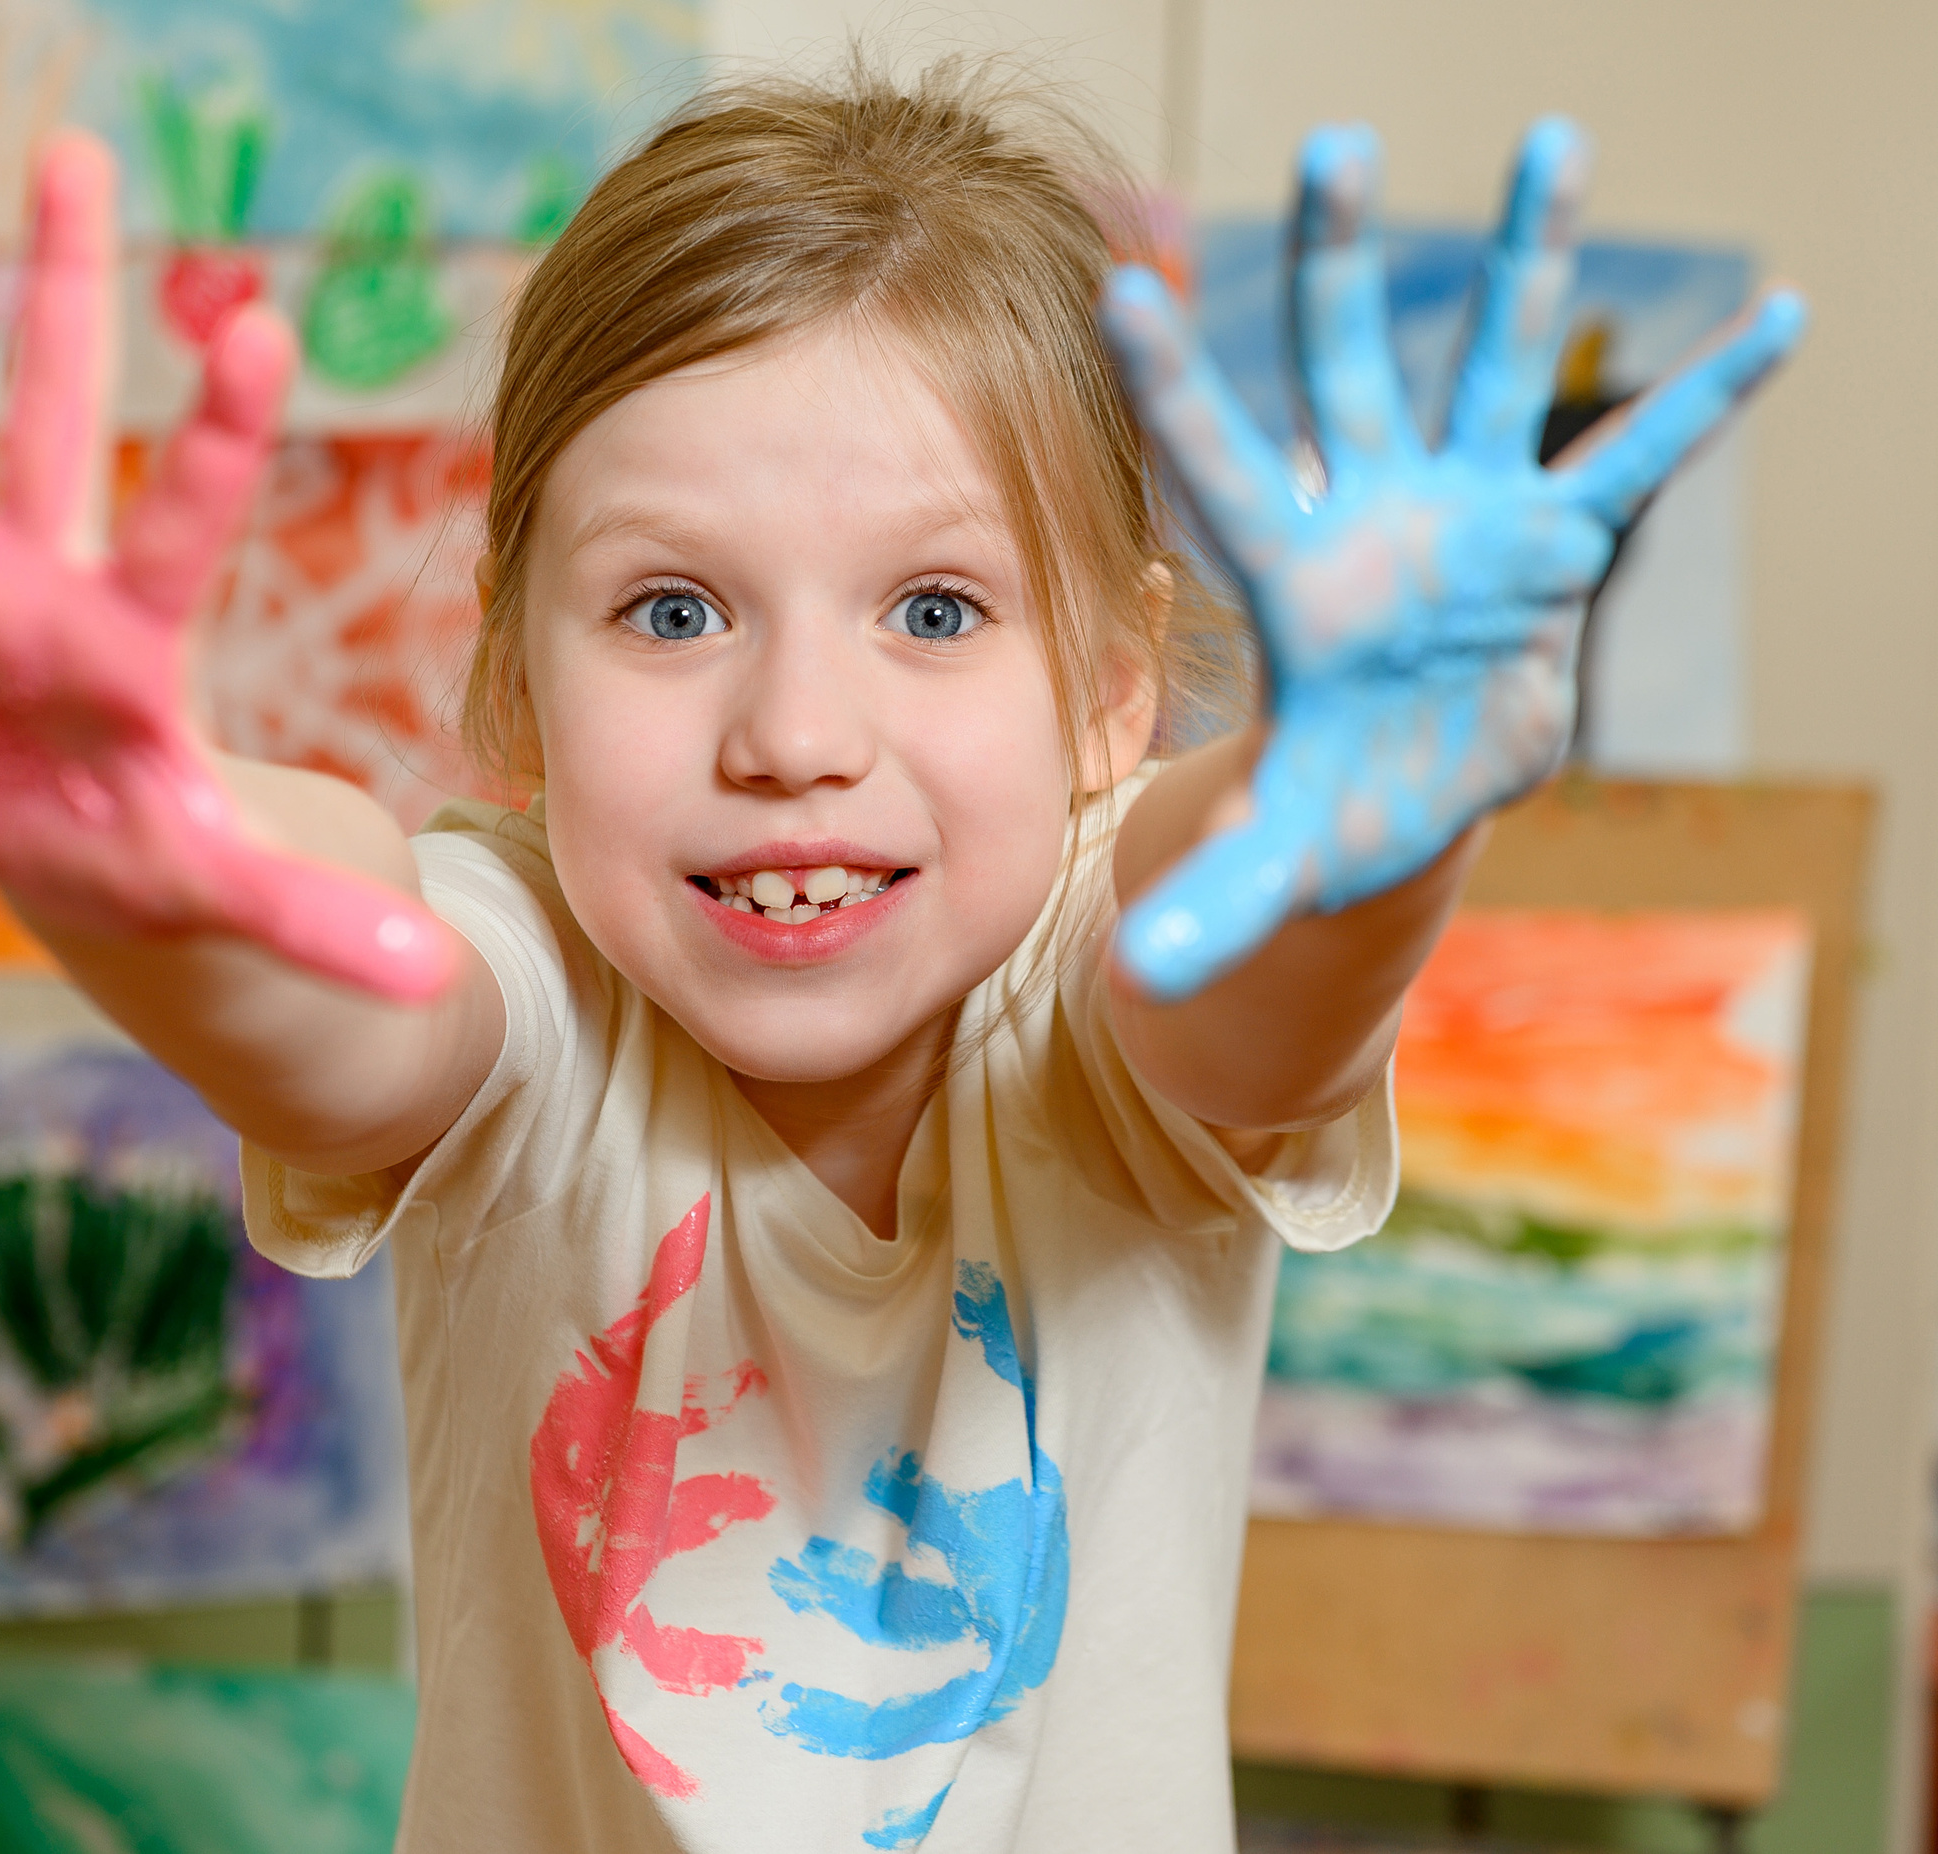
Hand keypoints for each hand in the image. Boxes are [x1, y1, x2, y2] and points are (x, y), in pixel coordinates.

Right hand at [0, 135, 455, 1002]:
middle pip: (58, 420)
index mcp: (133, 638)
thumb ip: (319, 920)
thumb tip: (429, 982)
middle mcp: (41, 582)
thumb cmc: (152, 844)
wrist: (71, 851)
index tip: (259, 327)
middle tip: (73, 151)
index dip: (220, 436)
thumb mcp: (228, 890)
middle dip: (64, 293)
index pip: (184, 522)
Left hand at [1098, 119, 1804, 1001]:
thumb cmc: (1335, 804)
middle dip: (1340, 265)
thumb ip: (1214, 900)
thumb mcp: (1284, 854)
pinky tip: (1779, 317)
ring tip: (1552, 138)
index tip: (1121, 293)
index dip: (1175, 391)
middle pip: (1346, 372)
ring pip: (1492, 368)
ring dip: (1526, 262)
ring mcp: (1466, 513)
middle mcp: (1371, 515)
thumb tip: (1135, 981)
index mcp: (1293, 582)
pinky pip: (1639, 457)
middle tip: (1334, 143)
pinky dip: (1706, 397)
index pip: (1218, 473)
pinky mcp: (1556, 540)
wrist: (1411, 786)